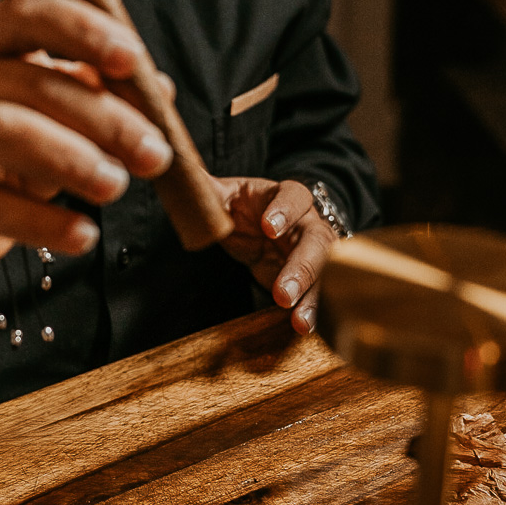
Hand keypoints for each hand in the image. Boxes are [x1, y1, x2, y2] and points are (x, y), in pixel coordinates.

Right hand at [0, 0, 174, 303]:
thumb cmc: (9, 137)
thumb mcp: (54, 102)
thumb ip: (101, 87)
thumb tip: (158, 88)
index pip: (30, 14)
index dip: (82, 30)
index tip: (130, 58)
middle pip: (34, 83)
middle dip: (105, 118)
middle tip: (154, 153)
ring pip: (10, 135)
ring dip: (74, 160)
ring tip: (115, 185)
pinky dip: (45, 223)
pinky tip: (82, 234)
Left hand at [215, 177, 336, 334]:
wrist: (264, 227)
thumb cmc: (245, 208)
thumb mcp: (226, 195)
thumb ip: (207, 190)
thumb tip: (179, 175)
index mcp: (286, 195)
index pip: (293, 196)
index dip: (284, 210)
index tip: (267, 228)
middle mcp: (309, 223)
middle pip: (317, 241)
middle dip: (302, 268)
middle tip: (283, 294)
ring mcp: (316, 252)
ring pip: (325, 273)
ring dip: (314, 298)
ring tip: (300, 323)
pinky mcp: (315, 278)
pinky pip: (321, 294)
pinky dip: (314, 312)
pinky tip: (305, 329)